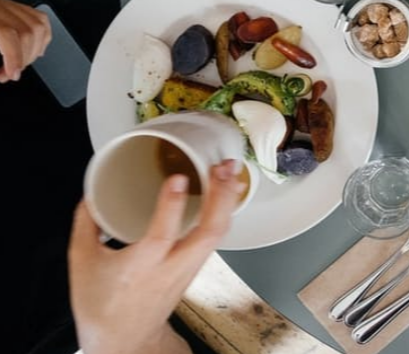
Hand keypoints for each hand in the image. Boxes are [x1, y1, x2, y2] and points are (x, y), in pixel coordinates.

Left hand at [0, 0, 50, 82]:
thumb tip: (5, 75)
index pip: (8, 34)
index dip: (14, 57)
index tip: (12, 75)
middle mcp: (0, 8)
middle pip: (27, 32)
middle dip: (24, 58)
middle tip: (12, 72)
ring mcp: (9, 5)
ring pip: (39, 25)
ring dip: (35, 50)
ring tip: (21, 63)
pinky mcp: (16, 5)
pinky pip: (41, 19)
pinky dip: (43, 37)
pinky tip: (34, 49)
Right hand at [68, 161, 244, 353]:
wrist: (124, 339)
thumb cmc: (102, 304)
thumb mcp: (81, 263)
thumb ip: (86, 225)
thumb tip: (91, 193)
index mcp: (139, 268)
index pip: (161, 236)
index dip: (170, 206)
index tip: (178, 178)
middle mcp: (171, 268)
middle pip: (208, 234)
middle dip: (221, 198)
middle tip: (224, 168)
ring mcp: (189, 269)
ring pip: (218, 235)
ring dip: (228, 202)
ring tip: (231, 172)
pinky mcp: (196, 267)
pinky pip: (216, 238)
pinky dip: (224, 212)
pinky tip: (226, 192)